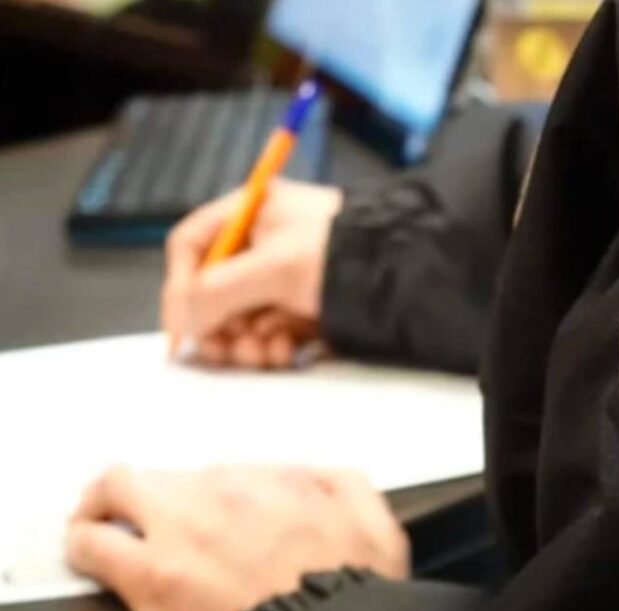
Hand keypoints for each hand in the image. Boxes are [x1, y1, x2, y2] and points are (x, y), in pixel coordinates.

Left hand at [67, 467, 409, 610]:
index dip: (213, 497)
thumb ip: (346, 484)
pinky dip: (85, 541)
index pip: (223, 473)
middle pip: (163, 473)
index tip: (211, 517)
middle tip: (132, 503)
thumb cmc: (351, 593)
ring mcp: (184, 534)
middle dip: (144, 488)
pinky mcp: (153, 580)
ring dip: (105, 502)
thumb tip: (322, 474)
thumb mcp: (376, 527)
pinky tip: (87, 547)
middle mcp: (224, 497)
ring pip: (119, 490)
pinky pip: (95, 544)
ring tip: (96, 518)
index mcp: (274, 484)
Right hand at [163, 180, 342, 367]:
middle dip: (217, 324)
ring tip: (261, 352)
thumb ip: (218, 291)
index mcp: (251, 212)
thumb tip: (184, 322)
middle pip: (214, 289)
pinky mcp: (304, 307)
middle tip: (224, 350)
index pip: (192, 244)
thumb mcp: (274, 267)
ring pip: (241, 317)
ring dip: (243, 342)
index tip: (181, 326)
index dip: (179, 284)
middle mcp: (263, 244)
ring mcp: (284, 277)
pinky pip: (271, 331)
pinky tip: (284, 352)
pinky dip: (271, 347)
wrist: (403, 275)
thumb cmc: (341, 253)